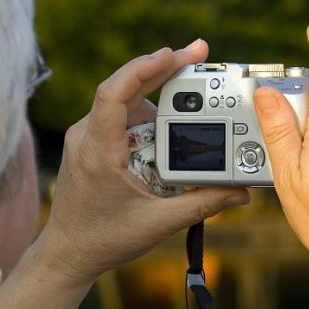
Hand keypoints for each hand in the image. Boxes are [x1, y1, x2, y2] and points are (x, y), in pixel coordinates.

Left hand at [36, 40, 249, 285]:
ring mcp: (86, 138)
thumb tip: (241, 191)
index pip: (113, 94)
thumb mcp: (158, 224)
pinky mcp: (92, 143)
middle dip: (162, 68)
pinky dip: (147, 109)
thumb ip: (202, 205)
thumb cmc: (104, 240)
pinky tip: (170, 115)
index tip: (172, 53)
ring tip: (192, 85)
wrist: (67, 254)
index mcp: (98, 151)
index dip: (143, 68)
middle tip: (199, 54)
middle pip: (124, 88)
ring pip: (124, 100)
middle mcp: (87, 137)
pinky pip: (121, 116)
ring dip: (157, 90)